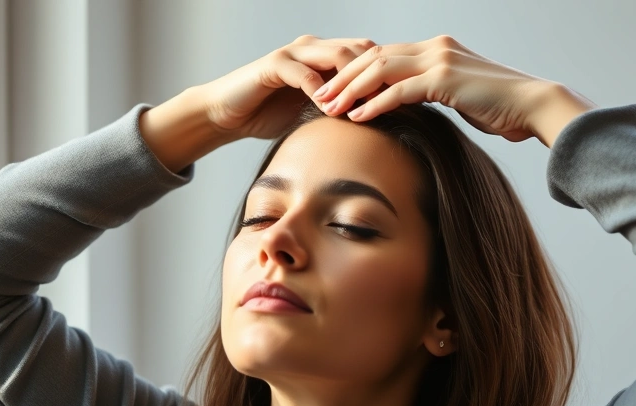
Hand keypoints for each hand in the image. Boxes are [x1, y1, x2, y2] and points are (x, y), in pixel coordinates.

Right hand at [195, 35, 378, 140]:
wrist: (228, 114)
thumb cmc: (271, 115)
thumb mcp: (315, 113)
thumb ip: (342, 110)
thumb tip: (380, 127)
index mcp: (326, 55)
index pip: (368, 55)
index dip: (387, 75)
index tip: (407, 101)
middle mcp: (313, 47)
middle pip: (360, 50)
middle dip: (378, 76)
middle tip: (394, 104)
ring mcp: (293, 52)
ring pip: (337, 56)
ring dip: (354, 83)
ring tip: (365, 108)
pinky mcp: (273, 64)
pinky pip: (304, 73)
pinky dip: (320, 91)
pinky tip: (330, 112)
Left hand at [311, 35, 596, 145]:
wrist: (534, 106)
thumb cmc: (502, 108)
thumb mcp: (461, 97)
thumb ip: (435, 95)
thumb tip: (414, 108)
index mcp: (436, 49)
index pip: (385, 55)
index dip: (356, 72)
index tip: (334, 90)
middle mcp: (435, 48)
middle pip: (375, 57)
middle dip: (344, 78)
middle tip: (319, 97)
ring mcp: (440, 60)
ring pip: (380, 69)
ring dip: (351, 89)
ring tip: (328, 108)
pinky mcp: (445, 79)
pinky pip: (399, 90)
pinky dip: (374, 103)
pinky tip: (357, 117)